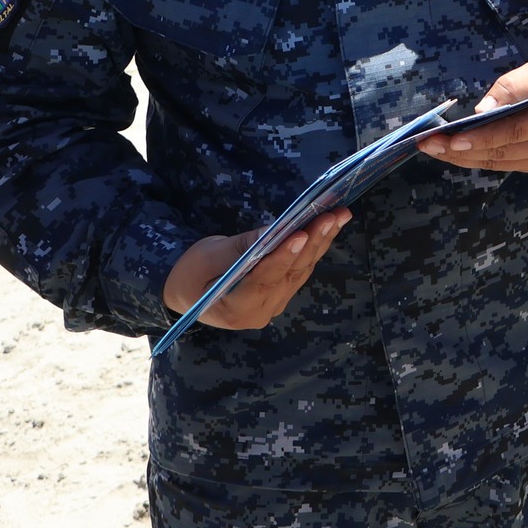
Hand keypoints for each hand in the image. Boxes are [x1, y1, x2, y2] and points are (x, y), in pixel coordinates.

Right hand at [162, 208, 350, 329]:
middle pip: (290, 273)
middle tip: (332, 215)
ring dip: (322, 240)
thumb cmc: (191, 274)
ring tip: (339, 215)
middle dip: (313, 241)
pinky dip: (316, 245)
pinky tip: (331, 225)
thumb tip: (277, 229)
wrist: (188, 292)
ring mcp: (274, 304)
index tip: (300, 234)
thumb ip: (243, 246)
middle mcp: (260, 312)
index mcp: (234, 308)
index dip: (283, 256)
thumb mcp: (207, 256)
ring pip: (302, 269)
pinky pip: (302, 268)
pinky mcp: (283, 293)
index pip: (264, 280)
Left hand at [418, 63, 527, 171]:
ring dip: (464, 159)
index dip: (480, 138)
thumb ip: (511, 86)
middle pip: (501, 153)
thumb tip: (481, 109)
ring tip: (435, 150)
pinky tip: (457, 154)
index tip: (450, 139)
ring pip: (500, 164)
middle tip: (428, 144)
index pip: (511, 131)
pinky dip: (480, 160)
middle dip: (460, 151)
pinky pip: (506, 166)